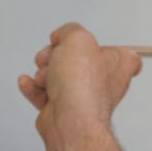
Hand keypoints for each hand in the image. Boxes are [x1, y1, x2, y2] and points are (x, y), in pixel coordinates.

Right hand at [17, 22, 141, 135]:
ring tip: (45, 77)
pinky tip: (29, 83)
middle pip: (78, 60)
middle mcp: (105, 83)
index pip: (122, 53)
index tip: (86, 43)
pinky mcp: (65, 110)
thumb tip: (60, 37)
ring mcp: (85, 97)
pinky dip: (34, 88)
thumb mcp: (78, 38)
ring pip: (59, 77)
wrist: (70, 119)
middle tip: (52, 57)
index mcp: (119, 64)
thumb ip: (70, 30)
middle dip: (57, 56)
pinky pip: (45, 94)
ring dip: (44, 73)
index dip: (101, 45)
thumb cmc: (83, 86)